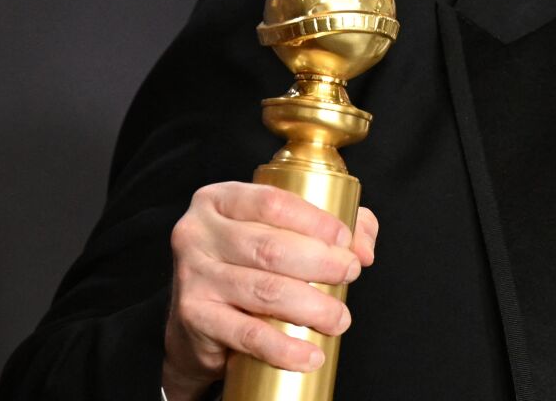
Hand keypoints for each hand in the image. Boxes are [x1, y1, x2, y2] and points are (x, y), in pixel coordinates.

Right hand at [161, 182, 379, 400]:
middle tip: (350, 273)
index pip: (271, 201)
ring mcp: (192, 275)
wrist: (195, 319)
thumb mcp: (280, 231)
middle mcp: (198, 233)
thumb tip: (363, 248)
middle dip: (322, 262)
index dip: (315, 220)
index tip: (346, 240)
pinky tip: (310, 355)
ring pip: (264, 290)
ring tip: (339, 318)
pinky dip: (284, 348)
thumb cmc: (247, 264)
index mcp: (220, 200)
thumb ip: (329, 226)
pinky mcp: (194, 316)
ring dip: (312, 306)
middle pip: (270, 247)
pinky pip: (247, 334)